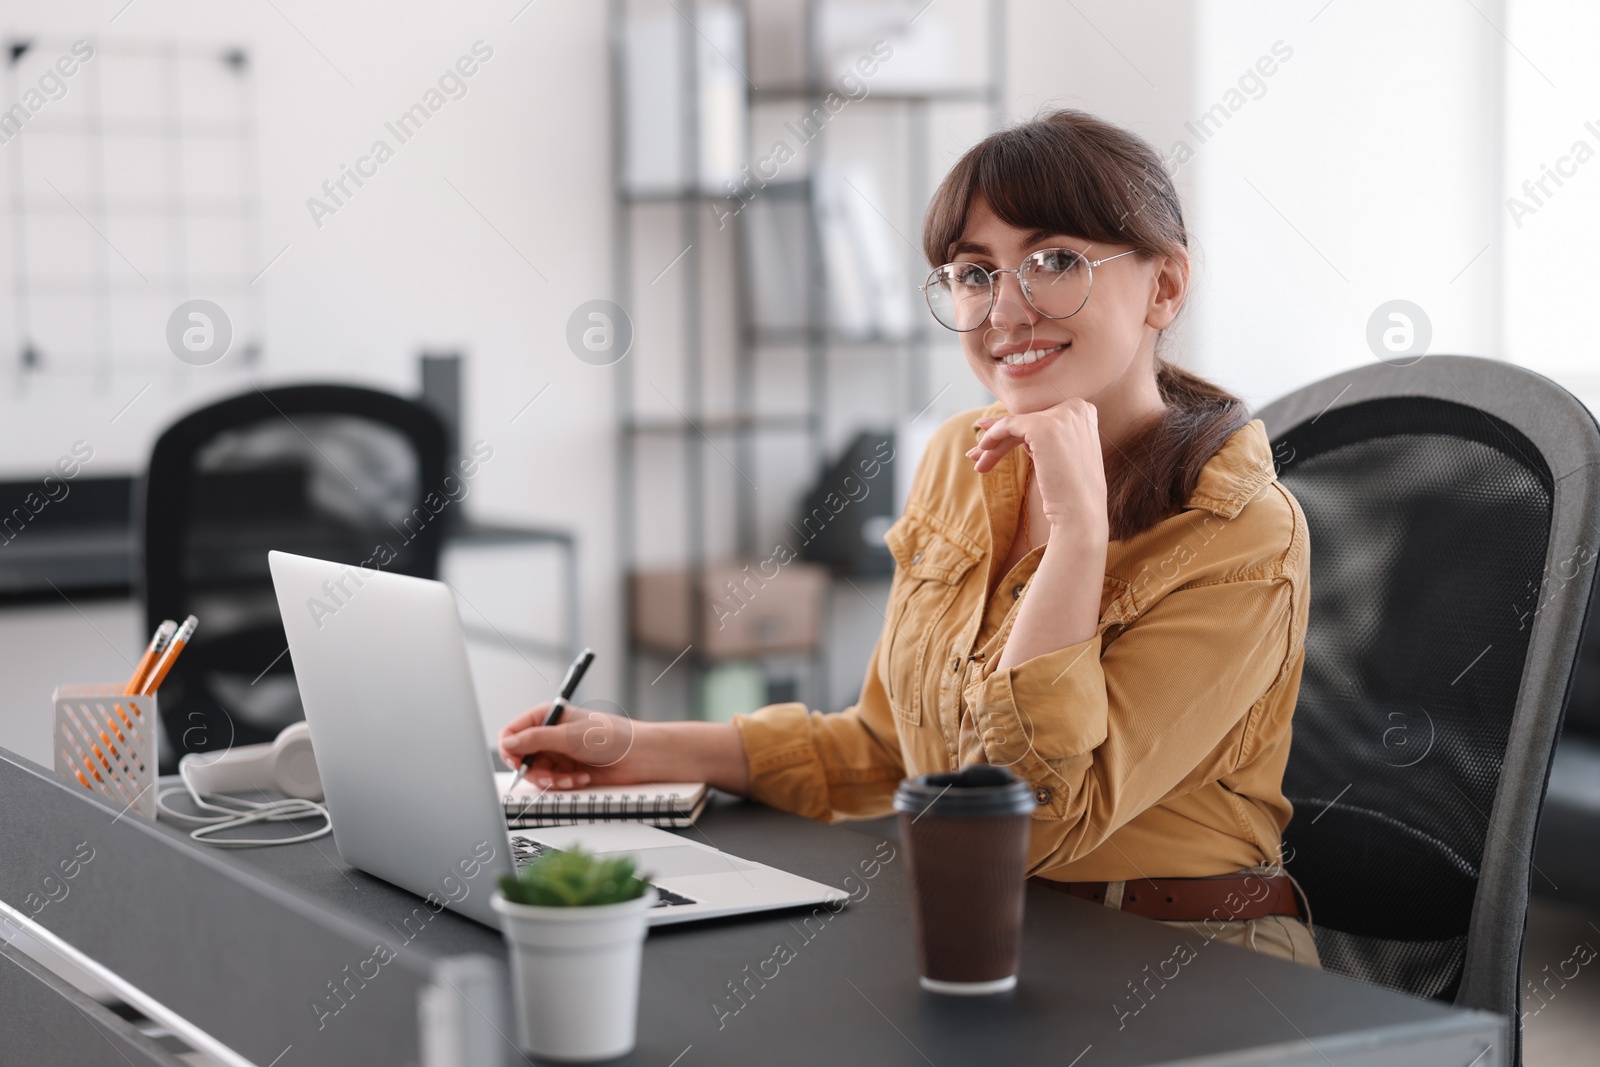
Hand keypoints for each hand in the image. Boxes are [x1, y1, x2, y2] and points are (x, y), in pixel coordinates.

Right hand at [497, 702, 643, 789]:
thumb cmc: (610, 736)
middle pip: (522, 757)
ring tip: (571, 778)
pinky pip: (552, 782)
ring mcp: (558, 753)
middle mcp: (550, 734)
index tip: (518, 763)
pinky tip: (582, 778)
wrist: (638, 756)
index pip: (513, 732)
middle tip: (548, 777)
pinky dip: (564, 783)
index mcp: (548, 716)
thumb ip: (536, 740)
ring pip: (536, 773)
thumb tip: (508, 742)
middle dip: (534, 771)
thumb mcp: (569, 736)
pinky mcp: (567, 770)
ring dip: (552, 780)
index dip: (511, 749)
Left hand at [965, 398, 1108, 542]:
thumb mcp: (1055, 453)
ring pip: (1016, 424)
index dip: (1015, 430)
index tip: (992, 442)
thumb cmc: (1069, 489)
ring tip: (975, 458)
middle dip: (1000, 436)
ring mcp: (1061, 415)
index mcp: (1083, 410)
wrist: (1080, 512)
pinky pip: (1008, 425)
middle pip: (1027, 419)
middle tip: (977, 451)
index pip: (1040, 416)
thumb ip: (1036, 436)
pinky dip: (992, 436)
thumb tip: (1002, 425)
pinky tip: (982, 450)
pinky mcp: (1043, 426)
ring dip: (993, 442)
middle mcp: (1075, 407)